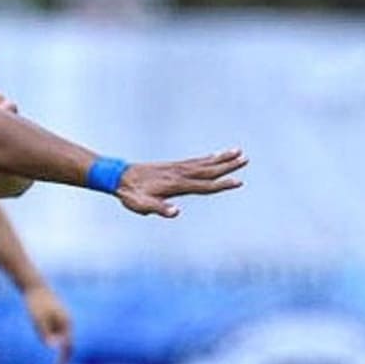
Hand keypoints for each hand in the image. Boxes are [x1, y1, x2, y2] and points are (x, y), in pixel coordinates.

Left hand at [22, 284, 72, 363]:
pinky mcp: (56, 315)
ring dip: (55, 345)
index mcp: (66, 323)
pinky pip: (55, 330)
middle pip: (67, 342)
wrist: (34, 286)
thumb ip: (45, 334)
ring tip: (44, 353)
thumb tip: (53, 347)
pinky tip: (42, 340)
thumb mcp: (38, 320)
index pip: (69, 345)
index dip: (64, 357)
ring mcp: (62, 318)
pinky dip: (51, 338)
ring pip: (60, 336)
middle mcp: (67, 321)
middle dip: (62, 354)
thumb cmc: (36, 303)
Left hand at [116, 149, 246, 216]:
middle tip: (246, 159)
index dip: (221, 185)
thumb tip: (175, 212)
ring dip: (221, 158)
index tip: (238, 181)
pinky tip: (215, 155)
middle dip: (228, 166)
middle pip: (208, 170)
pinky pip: (194, 161)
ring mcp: (176, 168)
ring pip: (204, 163)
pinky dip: (207, 158)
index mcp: (176, 185)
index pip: (204, 186)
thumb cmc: (131, 195)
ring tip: (238, 151)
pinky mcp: (172, 165)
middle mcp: (179, 174)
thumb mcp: (142, 206)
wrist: (118, 176)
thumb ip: (158, 209)